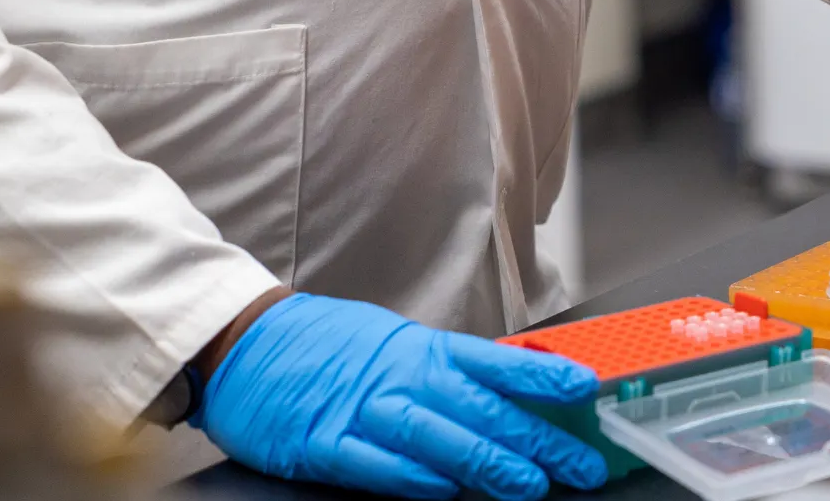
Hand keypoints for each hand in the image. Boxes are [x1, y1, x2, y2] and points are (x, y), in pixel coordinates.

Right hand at [193, 293, 607, 500]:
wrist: (243, 342)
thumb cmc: (327, 348)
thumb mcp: (397, 346)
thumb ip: (450, 374)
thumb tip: (513, 399)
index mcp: (424, 351)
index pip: (498, 361)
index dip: (544, 374)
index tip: (587, 389)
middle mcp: (401, 378)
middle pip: (481, 408)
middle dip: (538, 439)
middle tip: (581, 463)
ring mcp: (362, 410)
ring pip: (436, 436)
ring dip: (487, 463)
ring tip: (529, 485)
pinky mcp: (324, 444)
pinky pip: (376, 464)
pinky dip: (412, 478)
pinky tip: (444, 492)